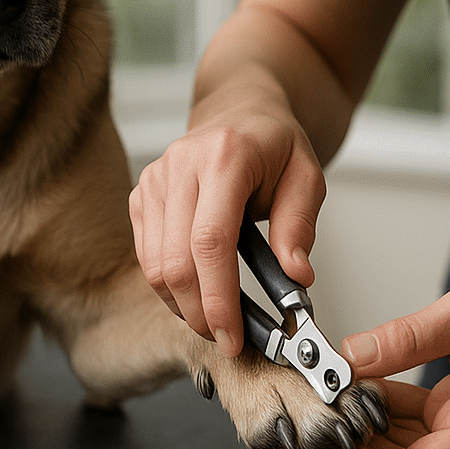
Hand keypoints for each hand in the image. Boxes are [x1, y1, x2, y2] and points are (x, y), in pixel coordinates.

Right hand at [128, 71, 326, 356]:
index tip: (233, 336)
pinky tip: (196, 293)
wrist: (240, 110)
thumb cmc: (275, 144)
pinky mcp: (141, 194)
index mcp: (224, 158)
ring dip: (182, 305)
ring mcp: (154, 180)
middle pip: (175, 261)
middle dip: (199, 312)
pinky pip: (146, 255)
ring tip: (215, 319)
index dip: (218, 297)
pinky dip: (169, 286)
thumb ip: (299, 226)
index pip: (210, 241)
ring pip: (154, 265)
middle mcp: (180, 166)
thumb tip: (297, 276)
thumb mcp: (307, 176)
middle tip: (227, 338)